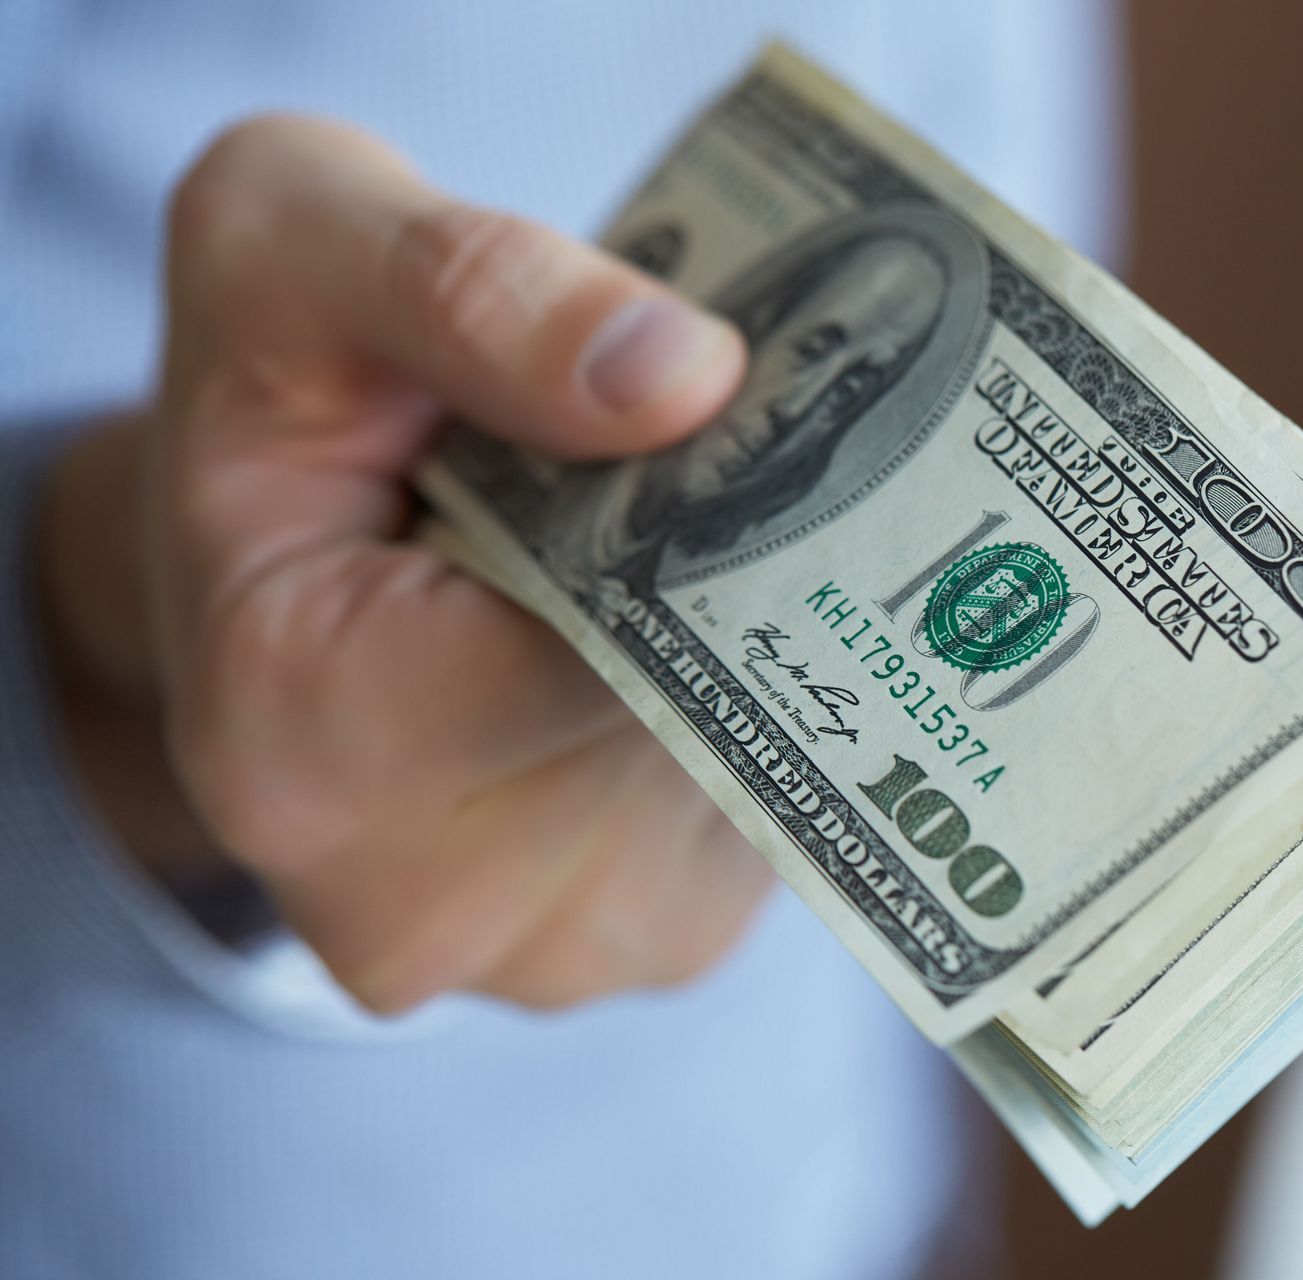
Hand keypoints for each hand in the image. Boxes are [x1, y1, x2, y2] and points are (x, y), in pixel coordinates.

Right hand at [38, 115, 771, 1010]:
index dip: (724, 531)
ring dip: (784, 646)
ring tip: (751, 528)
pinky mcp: (643, 949)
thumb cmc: (268, 392)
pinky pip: (780, 821)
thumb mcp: (289, 241)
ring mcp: (550, 951)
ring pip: (771, 784)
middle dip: (773, 582)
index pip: (598, 649)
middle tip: (827, 450)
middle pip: (702, 729)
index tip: (807, 424)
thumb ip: (468, 288)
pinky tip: (727, 614)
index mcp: (296, 742)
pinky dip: (777, 709)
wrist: (257, 559)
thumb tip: (695, 378)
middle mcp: (423, 904)